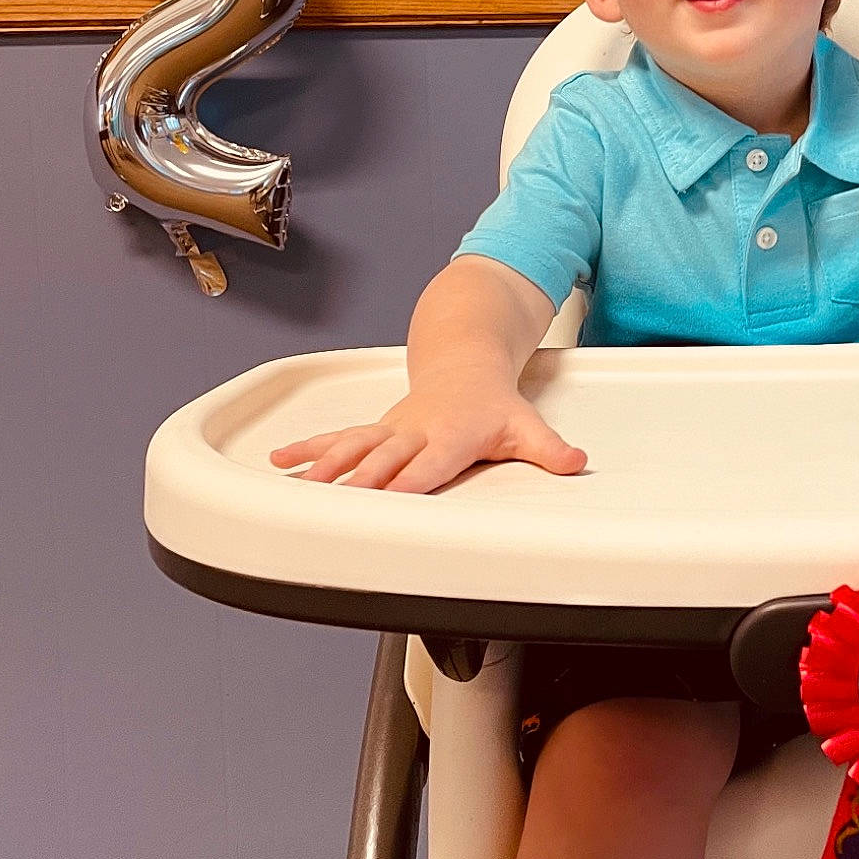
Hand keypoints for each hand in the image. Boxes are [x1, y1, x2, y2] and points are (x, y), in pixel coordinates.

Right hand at [269, 366, 587, 493]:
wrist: (466, 359)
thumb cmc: (493, 401)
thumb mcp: (526, 425)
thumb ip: (549, 449)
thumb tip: (576, 462)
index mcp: (452, 435)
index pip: (429, 464)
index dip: (409, 482)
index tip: (391, 498)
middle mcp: (417, 431)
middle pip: (384, 458)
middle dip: (359, 479)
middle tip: (336, 499)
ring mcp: (393, 428)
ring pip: (354, 445)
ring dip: (325, 465)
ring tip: (298, 486)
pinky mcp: (378, 428)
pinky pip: (339, 437)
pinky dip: (309, 449)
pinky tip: (282, 463)